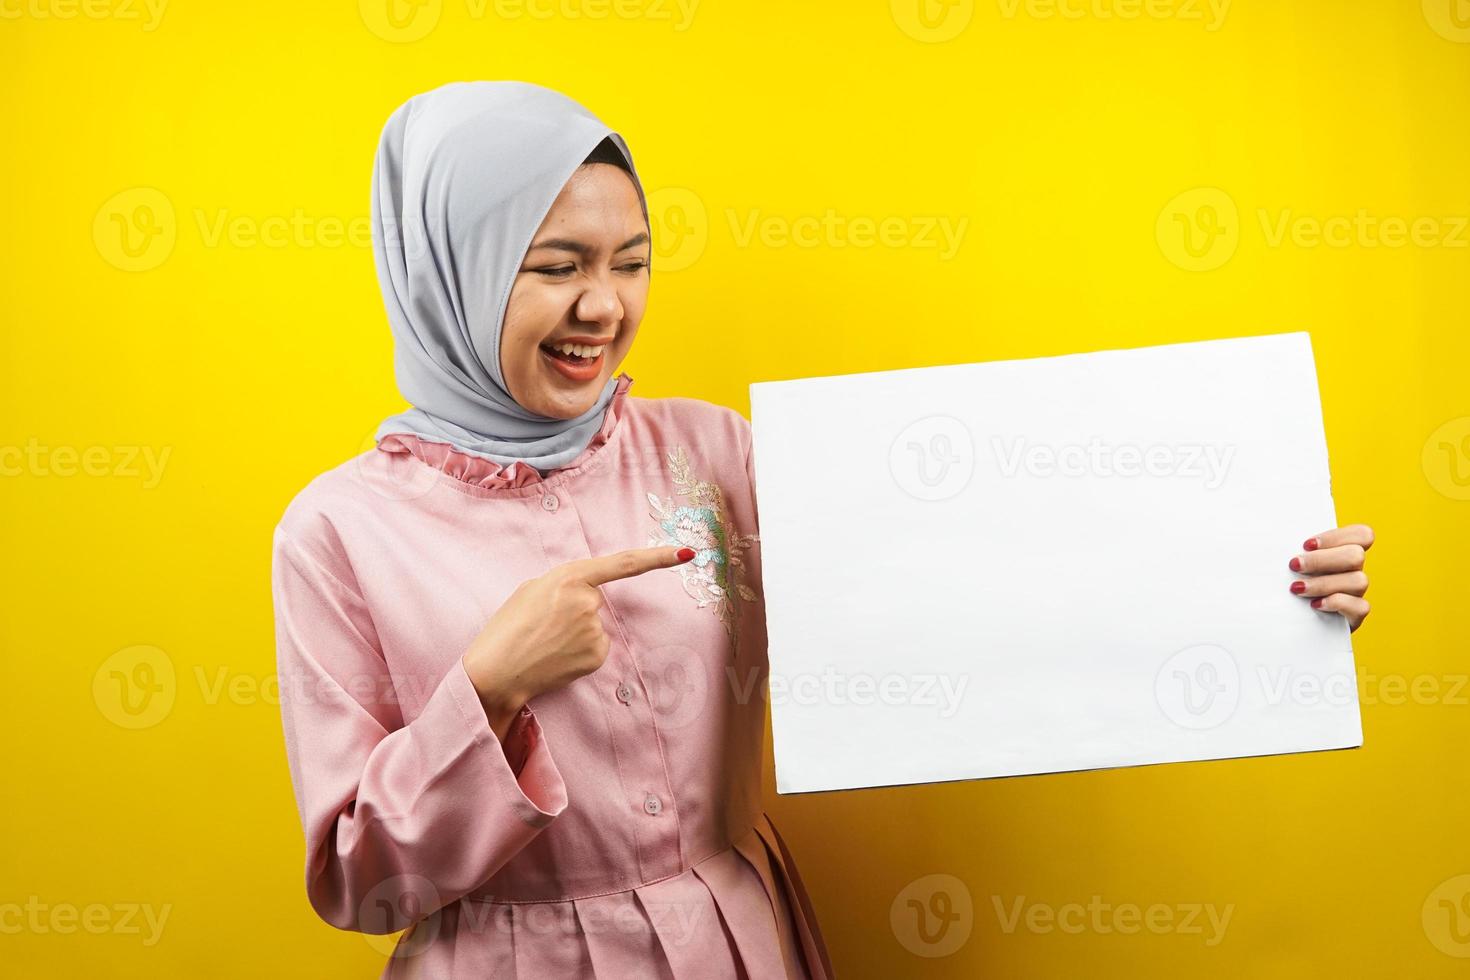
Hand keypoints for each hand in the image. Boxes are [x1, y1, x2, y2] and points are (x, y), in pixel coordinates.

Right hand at [461, 545, 694, 739]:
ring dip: (575, 632)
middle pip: (596, 600)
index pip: (624, 564)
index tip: (688, 553)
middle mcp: (588, 601)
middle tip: (543, 625)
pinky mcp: (597, 655)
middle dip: (574, 610)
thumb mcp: (531, 589)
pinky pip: (595, 647)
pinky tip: (556, 656)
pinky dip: (579, 651)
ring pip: (596, 626)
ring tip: (545, 642)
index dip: (658, 557)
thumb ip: (565, 583)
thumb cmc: (508, 627)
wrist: (496, 672)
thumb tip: (587, 593)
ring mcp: (595, 630)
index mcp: (569, 577)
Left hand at [1288, 524, 1373, 631]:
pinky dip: (1337, 603)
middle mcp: (1354, 570)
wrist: (1287, 623)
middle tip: (1294, 565)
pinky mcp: (1355, 615)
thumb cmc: (1286, 586)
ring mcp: (1356, 593)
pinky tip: (1315, 604)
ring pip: (1359, 580)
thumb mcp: (1291, 564)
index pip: (1362, 535)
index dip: (1337, 536)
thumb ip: (1295, 550)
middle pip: (1356, 555)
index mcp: (1343, 551)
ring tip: (1297, 588)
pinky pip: (1360, 606)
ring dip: (1324, 583)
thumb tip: (1277, 540)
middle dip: (1321, 559)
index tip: (1306, 544)